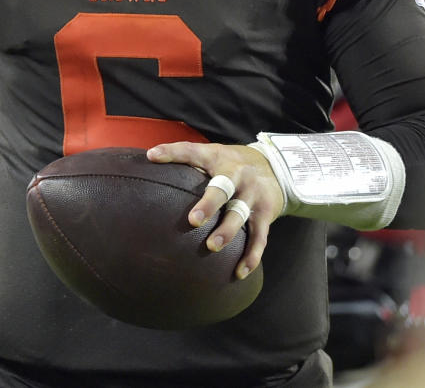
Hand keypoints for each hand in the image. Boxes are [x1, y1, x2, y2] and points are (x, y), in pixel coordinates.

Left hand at [147, 141, 285, 278]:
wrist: (275, 166)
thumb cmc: (230, 163)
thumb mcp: (212, 154)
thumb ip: (186, 160)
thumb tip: (149, 161)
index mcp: (217, 157)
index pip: (192, 151)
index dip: (172, 152)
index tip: (152, 156)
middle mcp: (237, 174)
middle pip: (223, 188)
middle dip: (209, 204)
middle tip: (193, 220)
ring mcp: (252, 195)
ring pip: (240, 214)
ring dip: (227, 231)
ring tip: (212, 247)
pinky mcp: (265, 214)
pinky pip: (259, 237)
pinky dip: (251, 255)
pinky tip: (240, 272)